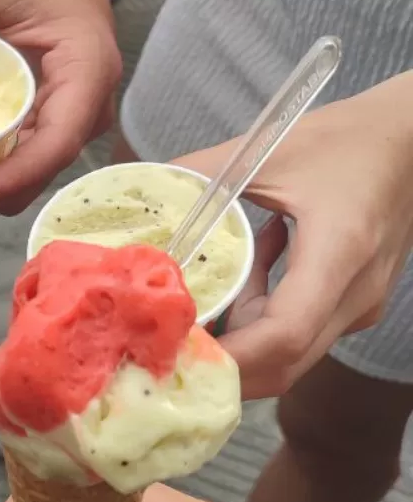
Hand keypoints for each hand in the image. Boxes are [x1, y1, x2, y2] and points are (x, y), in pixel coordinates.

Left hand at [174, 71, 412, 398]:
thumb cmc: (350, 138)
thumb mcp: (268, 151)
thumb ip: (199, 175)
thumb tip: (140, 193)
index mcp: (340, 252)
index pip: (283, 334)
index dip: (229, 356)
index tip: (177, 352)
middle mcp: (357, 293)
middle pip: (283, 363)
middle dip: (223, 363)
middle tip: (170, 341)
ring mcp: (362, 305)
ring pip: (290, 354)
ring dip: (241, 335)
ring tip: (218, 284)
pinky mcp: (359, 304)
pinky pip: (302, 332)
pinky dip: (264, 316)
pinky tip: (256, 268)